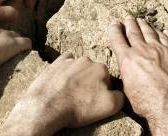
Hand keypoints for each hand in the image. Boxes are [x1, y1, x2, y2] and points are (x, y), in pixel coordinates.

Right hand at [0, 22, 30, 78]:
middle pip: (2, 32)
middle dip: (3, 39)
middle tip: (4, 48)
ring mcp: (2, 35)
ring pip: (14, 36)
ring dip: (16, 42)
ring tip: (19, 48)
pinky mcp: (12, 45)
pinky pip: (24, 42)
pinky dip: (26, 46)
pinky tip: (27, 49)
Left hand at [1, 54, 123, 134]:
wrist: (47, 107)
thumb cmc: (78, 107)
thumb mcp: (109, 106)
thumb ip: (121, 96)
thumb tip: (119, 93)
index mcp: (102, 69)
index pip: (108, 80)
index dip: (103, 91)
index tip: (95, 101)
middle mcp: (87, 60)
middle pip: (93, 72)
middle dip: (91, 82)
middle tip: (83, 98)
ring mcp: (70, 61)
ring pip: (79, 68)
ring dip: (78, 77)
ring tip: (71, 93)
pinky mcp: (56, 63)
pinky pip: (65, 63)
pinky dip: (65, 70)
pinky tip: (62, 81)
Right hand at [108, 17, 167, 132]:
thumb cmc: (147, 103)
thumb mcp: (128, 90)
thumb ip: (128, 75)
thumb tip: (128, 71)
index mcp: (127, 59)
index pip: (117, 39)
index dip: (115, 30)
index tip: (114, 24)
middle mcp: (141, 50)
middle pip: (134, 32)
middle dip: (130, 24)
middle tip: (128, 18)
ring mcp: (158, 49)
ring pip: (149, 32)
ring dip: (144, 25)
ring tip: (141, 20)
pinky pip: (165, 37)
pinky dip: (160, 32)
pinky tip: (160, 31)